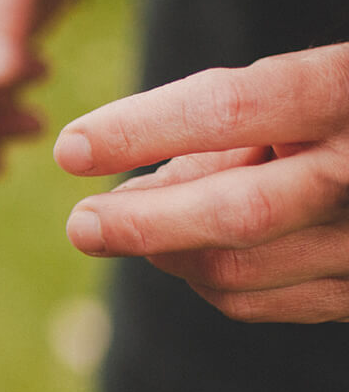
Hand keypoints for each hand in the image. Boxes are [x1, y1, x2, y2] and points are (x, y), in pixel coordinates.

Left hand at [57, 44, 348, 322]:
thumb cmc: (344, 110)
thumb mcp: (302, 88)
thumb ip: (223, 126)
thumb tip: (135, 190)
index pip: (232, 107)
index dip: (142, 128)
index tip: (70, 148)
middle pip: (239, 212)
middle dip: (144, 224)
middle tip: (81, 225)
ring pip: (240, 269)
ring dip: (166, 252)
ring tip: (131, 221)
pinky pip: (261, 302)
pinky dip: (205, 280)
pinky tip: (185, 250)